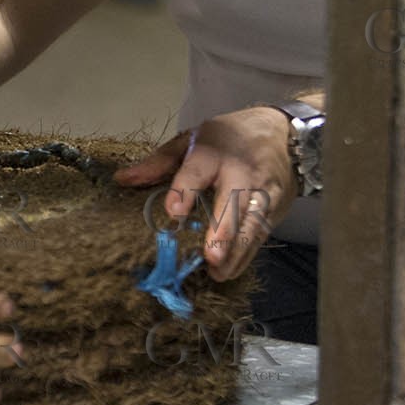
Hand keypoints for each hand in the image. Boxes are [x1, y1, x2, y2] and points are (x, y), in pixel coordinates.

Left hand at [112, 107, 295, 281]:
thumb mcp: (191, 140)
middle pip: (233, 202)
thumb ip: (159, 162)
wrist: (281, 132)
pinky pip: (262, 234)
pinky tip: (230, 270)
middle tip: (211, 256)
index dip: (185, 190)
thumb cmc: (227, 138)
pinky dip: (247, 254)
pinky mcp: (276, 208)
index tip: (173, 211)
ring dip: (236, 250)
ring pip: (251, 223)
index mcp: (214, 152)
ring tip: (219, 272)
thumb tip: (123, 179)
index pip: (198, 171)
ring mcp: (263, 191)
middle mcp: (242, 172)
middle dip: (223, 230)